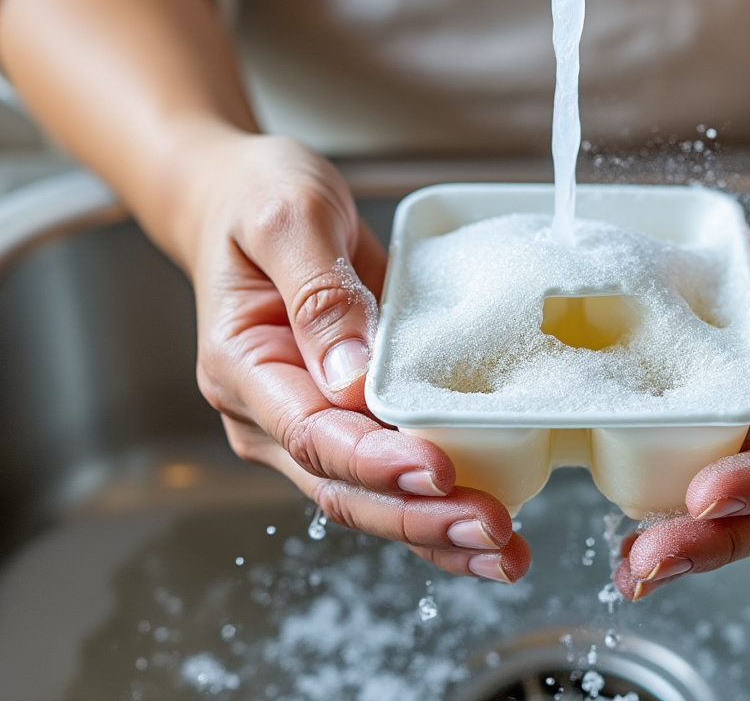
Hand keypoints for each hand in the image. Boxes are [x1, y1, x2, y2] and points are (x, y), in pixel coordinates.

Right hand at [180, 134, 528, 581]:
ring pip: (368, 501)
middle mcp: (269, 414)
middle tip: (493, 530)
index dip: (376, 462)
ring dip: (436, 532)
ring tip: (506, 553)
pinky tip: (486, 533)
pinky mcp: (345, 421)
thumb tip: (352, 375)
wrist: (245, 197)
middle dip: (419, 517)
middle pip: (343, 488)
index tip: (437, 469)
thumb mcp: (288, 219)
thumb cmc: (257, 199)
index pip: (310, 434)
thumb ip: (318, 294)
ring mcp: (306, 424)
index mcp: (243, 367)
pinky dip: (435, 510)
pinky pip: (387, 480)